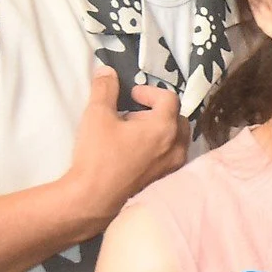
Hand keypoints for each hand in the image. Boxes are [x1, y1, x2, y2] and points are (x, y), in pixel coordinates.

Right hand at [63, 68, 188, 229]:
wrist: (93, 200)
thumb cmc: (97, 156)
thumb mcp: (97, 116)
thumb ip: (104, 89)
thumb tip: (107, 71)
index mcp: (164, 128)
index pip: (169, 99)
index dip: (150, 92)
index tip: (132, 95)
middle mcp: (176, 147)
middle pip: (178, 119)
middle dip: (157, 111)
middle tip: (132, 114)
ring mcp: (173, 167)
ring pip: (177, 140)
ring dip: (159, 131)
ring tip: (132, 134)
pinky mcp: (165, 181)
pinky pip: (171, 157)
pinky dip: (159, 149)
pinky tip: (135, 153)